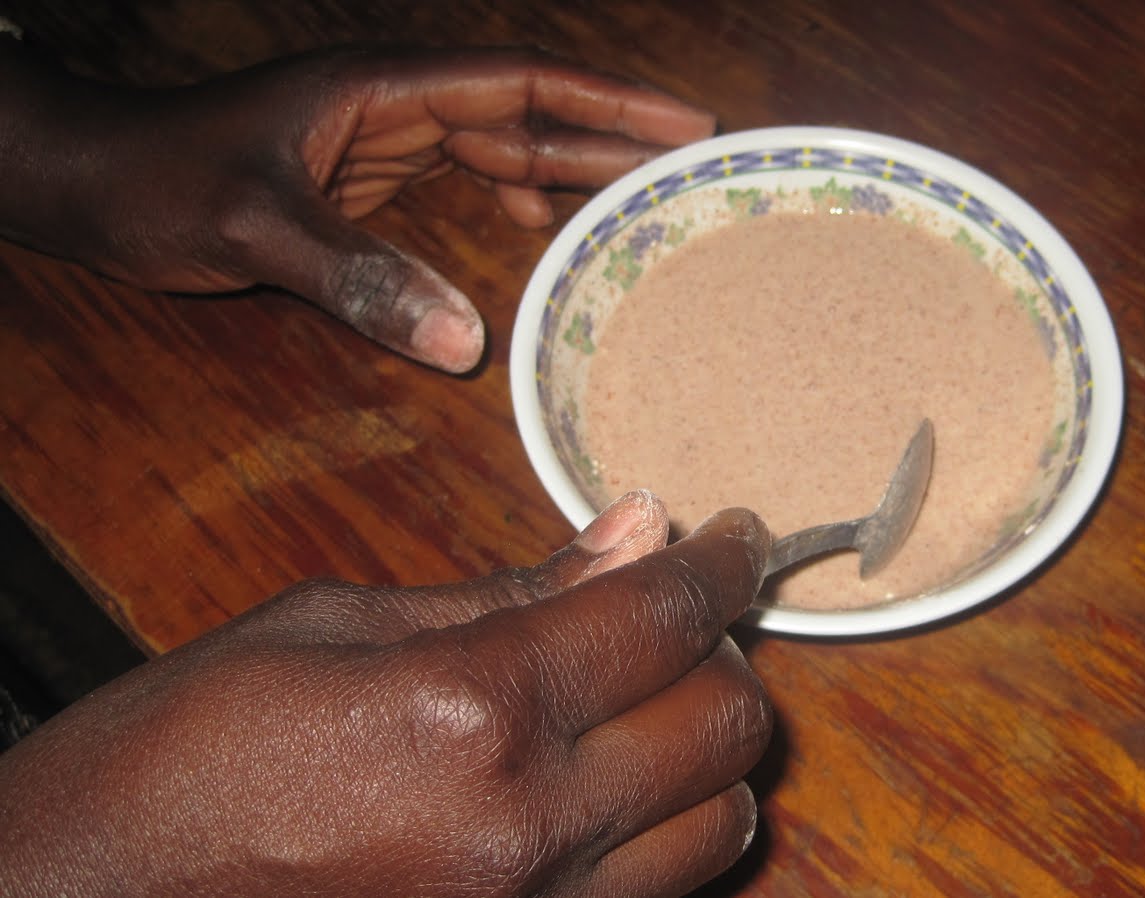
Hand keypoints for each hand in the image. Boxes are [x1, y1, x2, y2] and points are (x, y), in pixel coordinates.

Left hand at [0, 45, 715, 371]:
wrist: (88, 183)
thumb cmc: (158, 182)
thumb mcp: (254, 226)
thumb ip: (359, 279)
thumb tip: (466, 347)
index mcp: (381, 89)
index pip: (521, 84)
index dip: (608, 100)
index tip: (685, 123)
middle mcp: (394, 103)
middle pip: (527, 112)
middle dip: (610, 134)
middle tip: (693, 168)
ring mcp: (380, 138)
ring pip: (500, 144)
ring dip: (569, 168)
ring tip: (644, 199)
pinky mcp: (362, 174)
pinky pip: (461, 178)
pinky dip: (512, 199)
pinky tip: (542, 230)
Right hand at [0, 492, 772, 897]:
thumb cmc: (184, 753)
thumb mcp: (333, 626)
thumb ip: (511, 588)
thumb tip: (638, 527)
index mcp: (471, 709)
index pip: (662, 616)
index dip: (722, 562)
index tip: (739, 538)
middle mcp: (526, 826)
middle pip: (722, 721)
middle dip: (725, 651)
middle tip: (683, 615)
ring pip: (721, 822)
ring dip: (710, 750)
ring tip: (655, 702)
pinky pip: (663, 895)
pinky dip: (673, 831)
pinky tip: (621, 789)